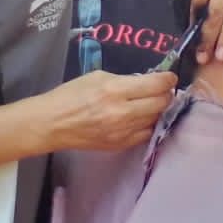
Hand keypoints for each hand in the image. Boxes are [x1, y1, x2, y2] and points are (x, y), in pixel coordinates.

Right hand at [40, 71, 175, 151]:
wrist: (53, 124)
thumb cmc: (71, 95)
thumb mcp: (98, 76)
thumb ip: (124, 80)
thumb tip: (146, 82)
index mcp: (115, 90)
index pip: (155, 85)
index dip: (168, 79)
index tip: (170, 77)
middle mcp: (123, 112)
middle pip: (161, 103)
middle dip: (165, 94)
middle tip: (162, 89)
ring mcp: (123, 132)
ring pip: (156, 119)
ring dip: (157, 110)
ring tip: (151, 102)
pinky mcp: (120, 145)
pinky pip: (145, 134)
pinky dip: (147, 124)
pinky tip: (140, 118)